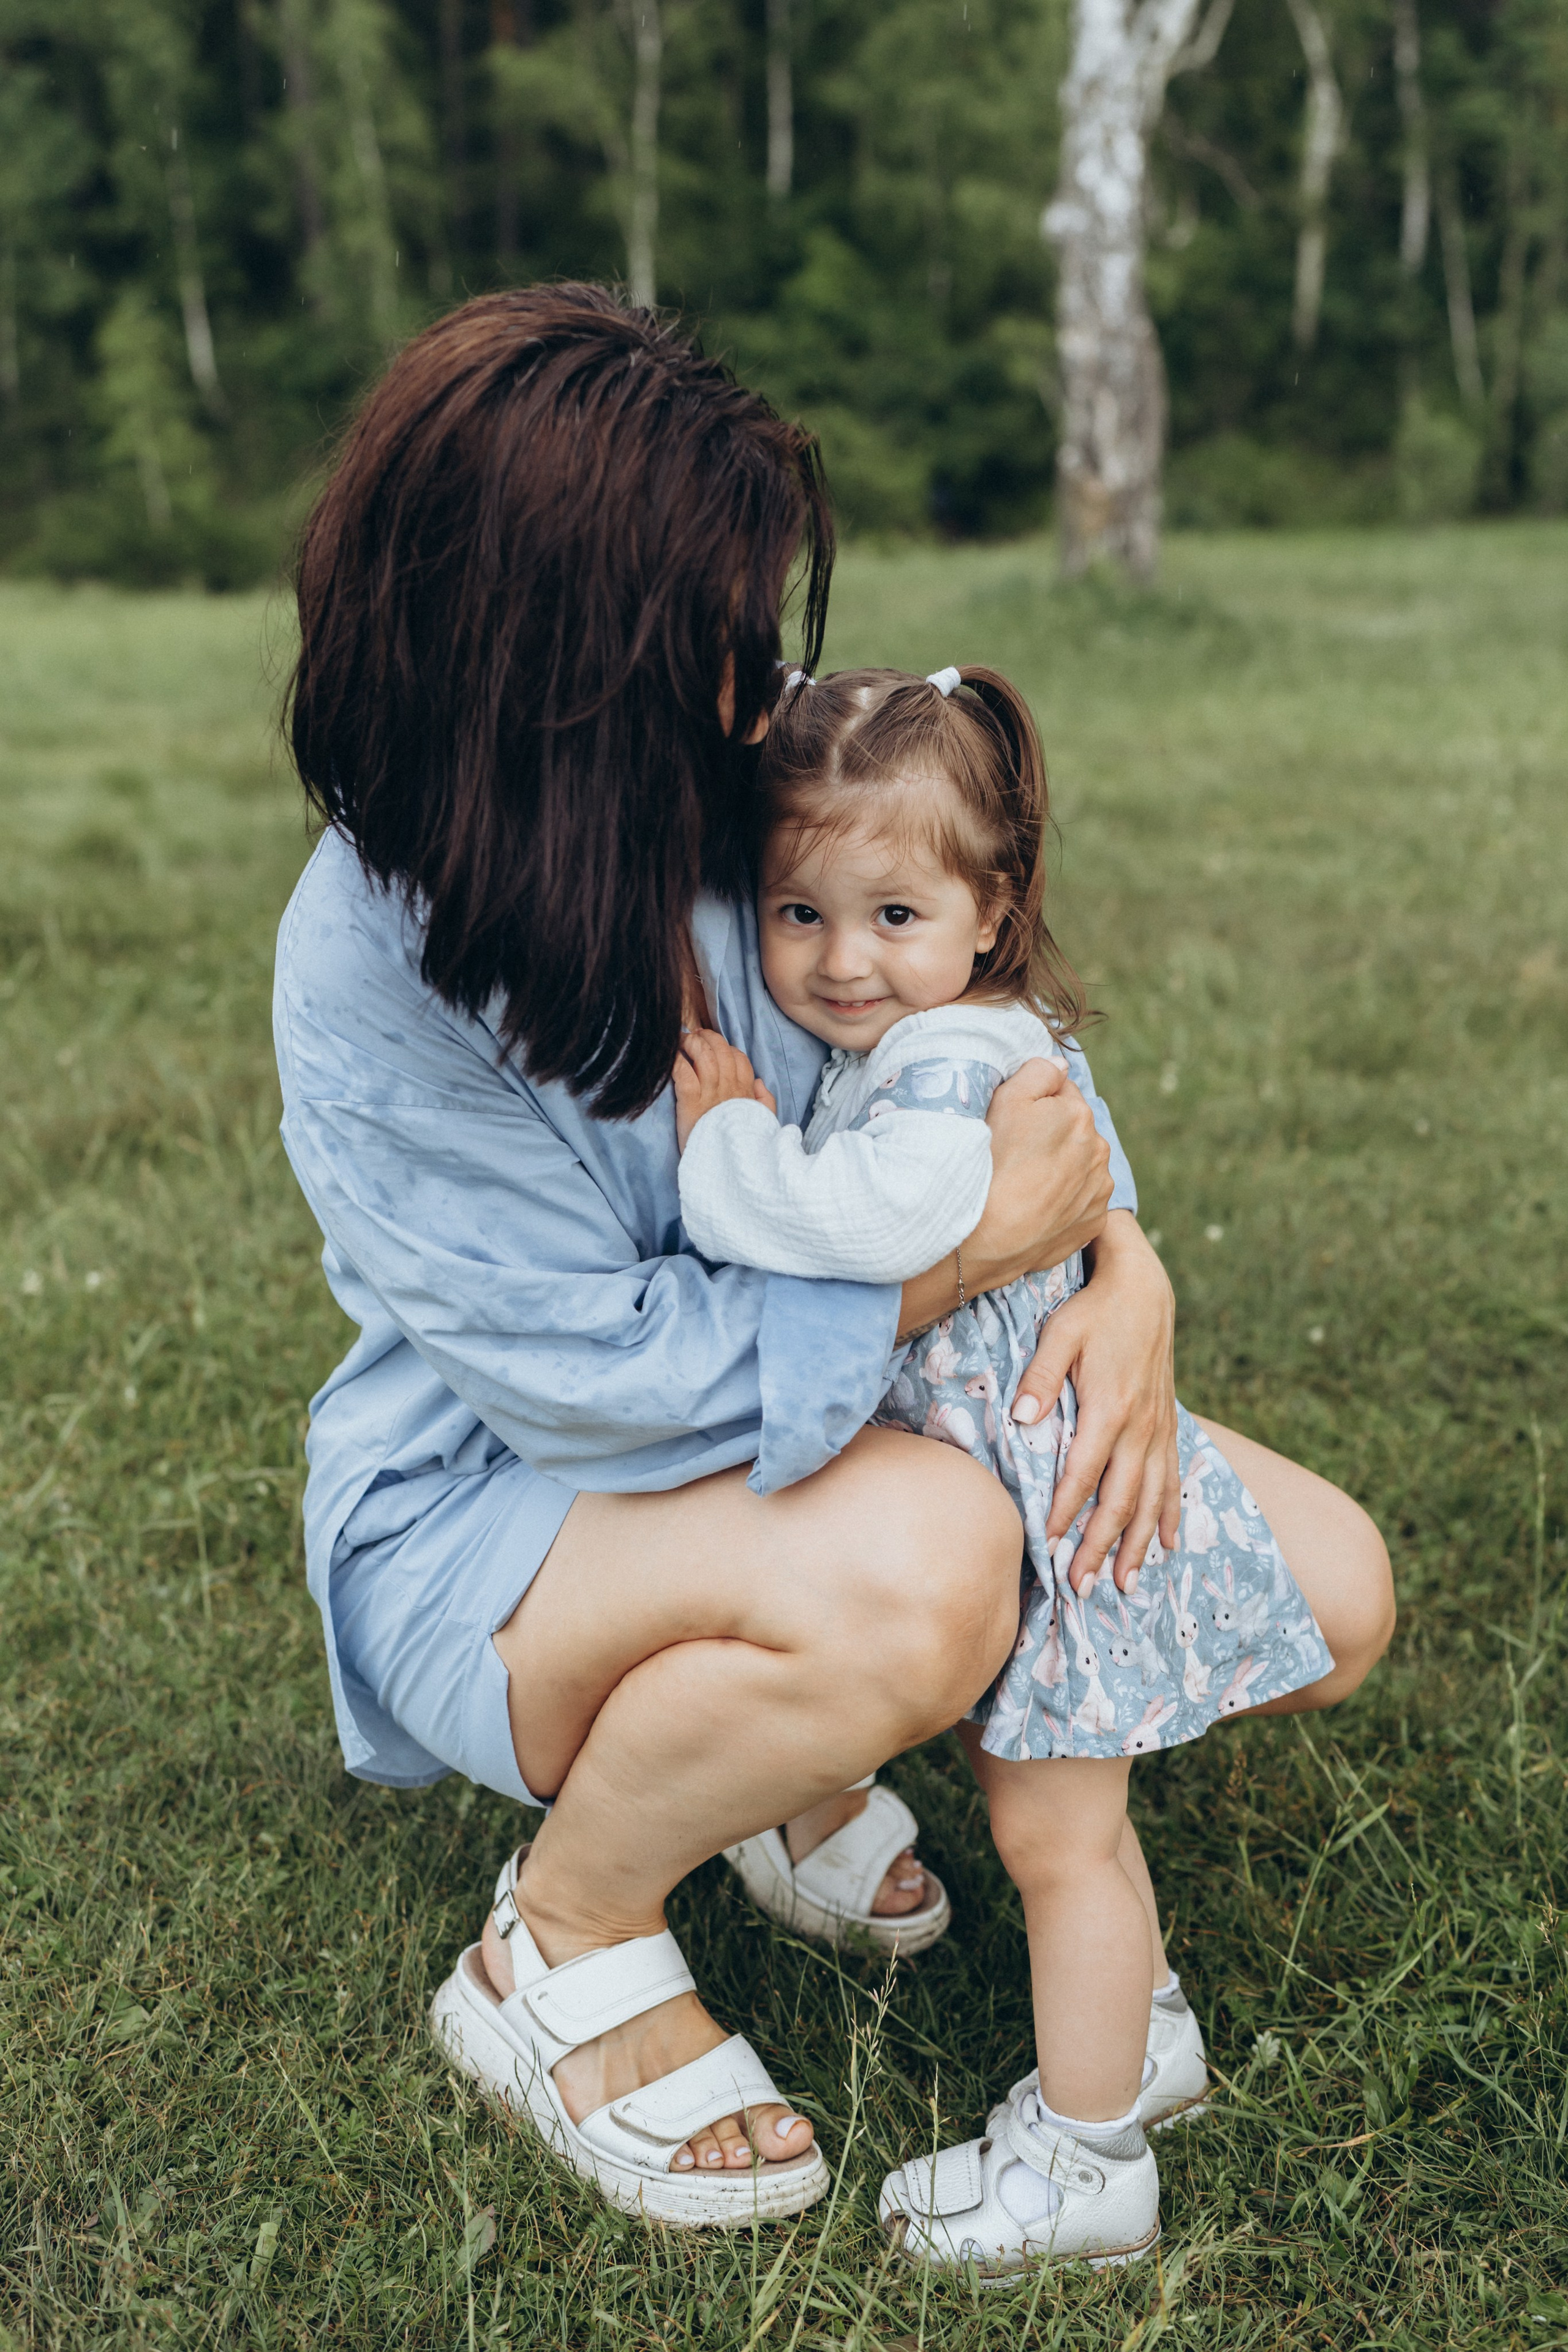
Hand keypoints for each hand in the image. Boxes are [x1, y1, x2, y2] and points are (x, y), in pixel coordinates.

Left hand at [673, 1027, 776, 1151]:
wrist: (723, 1169)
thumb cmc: (739, 1146)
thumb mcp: (761, 1125)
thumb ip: (765, 1102)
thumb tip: (759, 1083)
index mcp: (745, 1092)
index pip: (739, 1058)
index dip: (726, 1048)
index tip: (715, 1047)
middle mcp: (729, 1088)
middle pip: (721, 1050)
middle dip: (707, 1037)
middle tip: (695, 1036)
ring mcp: (709, 1093)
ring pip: (703, 1055)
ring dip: (691, 1043)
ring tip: (682, 1040)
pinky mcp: (690, 1101)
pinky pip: (682, 1072)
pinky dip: (675, 1060)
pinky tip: (670, 1056)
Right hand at [896, 1058, 1110, 1338]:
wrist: (988, 1236)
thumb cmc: (992, 1162)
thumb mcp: (1005, 1099)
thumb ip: (1038, 1072)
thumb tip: (1060, 1066)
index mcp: (1079, 1114)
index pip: (1060, 1092)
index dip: (1034, 1103)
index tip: (1012, 1122)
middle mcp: (1099, 1149)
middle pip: (1073, 1131)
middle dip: (1051, 1136)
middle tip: (1014, 1154)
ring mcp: (1099, 1189)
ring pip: (1080, 1167)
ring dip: (1060, 1169)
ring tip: (1025, 1183)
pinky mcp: (1094, 1222)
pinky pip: (1080, 1202)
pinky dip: (1064, 1202)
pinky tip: (1036, 1206)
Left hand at [1011, 1211, 1179, 1596]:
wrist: (1146, 1288)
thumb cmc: (1094, 1310)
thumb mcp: (1060, 1333)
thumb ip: (1041, 1377)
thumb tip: (1021, 1418)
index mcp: (1110, 1409)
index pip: (1082, 1475)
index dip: (1063, 1513)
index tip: (1045, 1546)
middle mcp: (1140, 1427)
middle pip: (1121, 1501)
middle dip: (1100, 1547)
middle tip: (1080, 1588)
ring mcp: (1159, 1429)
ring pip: (1151, 1500)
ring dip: (1138, 1545)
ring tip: (1125, 1585)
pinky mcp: (1168, 1425)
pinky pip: (1173, 1479)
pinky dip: (1170, 1515)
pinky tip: (1168, 1545)